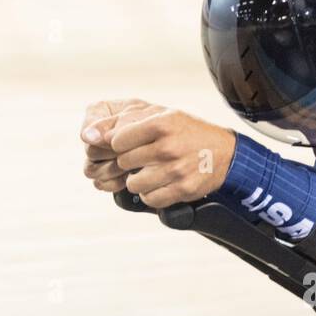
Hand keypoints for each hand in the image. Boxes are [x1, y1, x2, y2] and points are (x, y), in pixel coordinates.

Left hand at [79, 100, 236, 207]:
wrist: (225, 154)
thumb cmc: (188, 132)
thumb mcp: (163, 116)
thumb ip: (127, 122)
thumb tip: (90, 135)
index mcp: (161, 124)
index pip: (117, 140)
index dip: (120, 144)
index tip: (129, 145)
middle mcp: (168, 147)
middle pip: (124, 163)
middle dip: (130, 162)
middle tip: (144, 158)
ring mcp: (176, 171)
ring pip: (133, 184)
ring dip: (138, 180)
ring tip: (152, 172)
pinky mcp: (182, 190)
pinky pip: (150, 199)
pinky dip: (151, 194)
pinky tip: (162, 183)